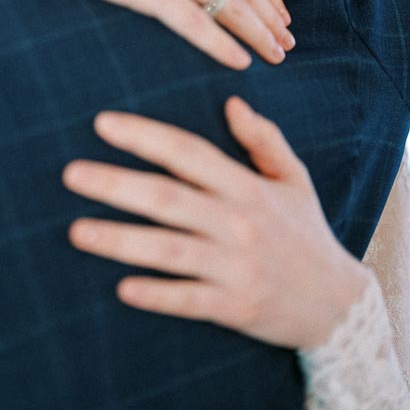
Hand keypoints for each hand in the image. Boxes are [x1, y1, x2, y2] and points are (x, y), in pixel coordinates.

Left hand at [63, 97, 369, 348]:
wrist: (340, 307)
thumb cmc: (306, 234)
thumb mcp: (294, 180)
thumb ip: (263, 139)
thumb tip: (232, 101)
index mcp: (247, 187)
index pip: (188, 153)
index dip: (146, 136)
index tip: (102, 123)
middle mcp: (239, 223)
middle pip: (168, 198)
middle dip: (116, 184)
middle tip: (70, 174)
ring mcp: (236, 267)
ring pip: (169, 250)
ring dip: (120, 240)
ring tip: (76, 231)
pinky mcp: (235, 308)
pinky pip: (189, 300)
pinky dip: (157, 295)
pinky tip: (122, 288)